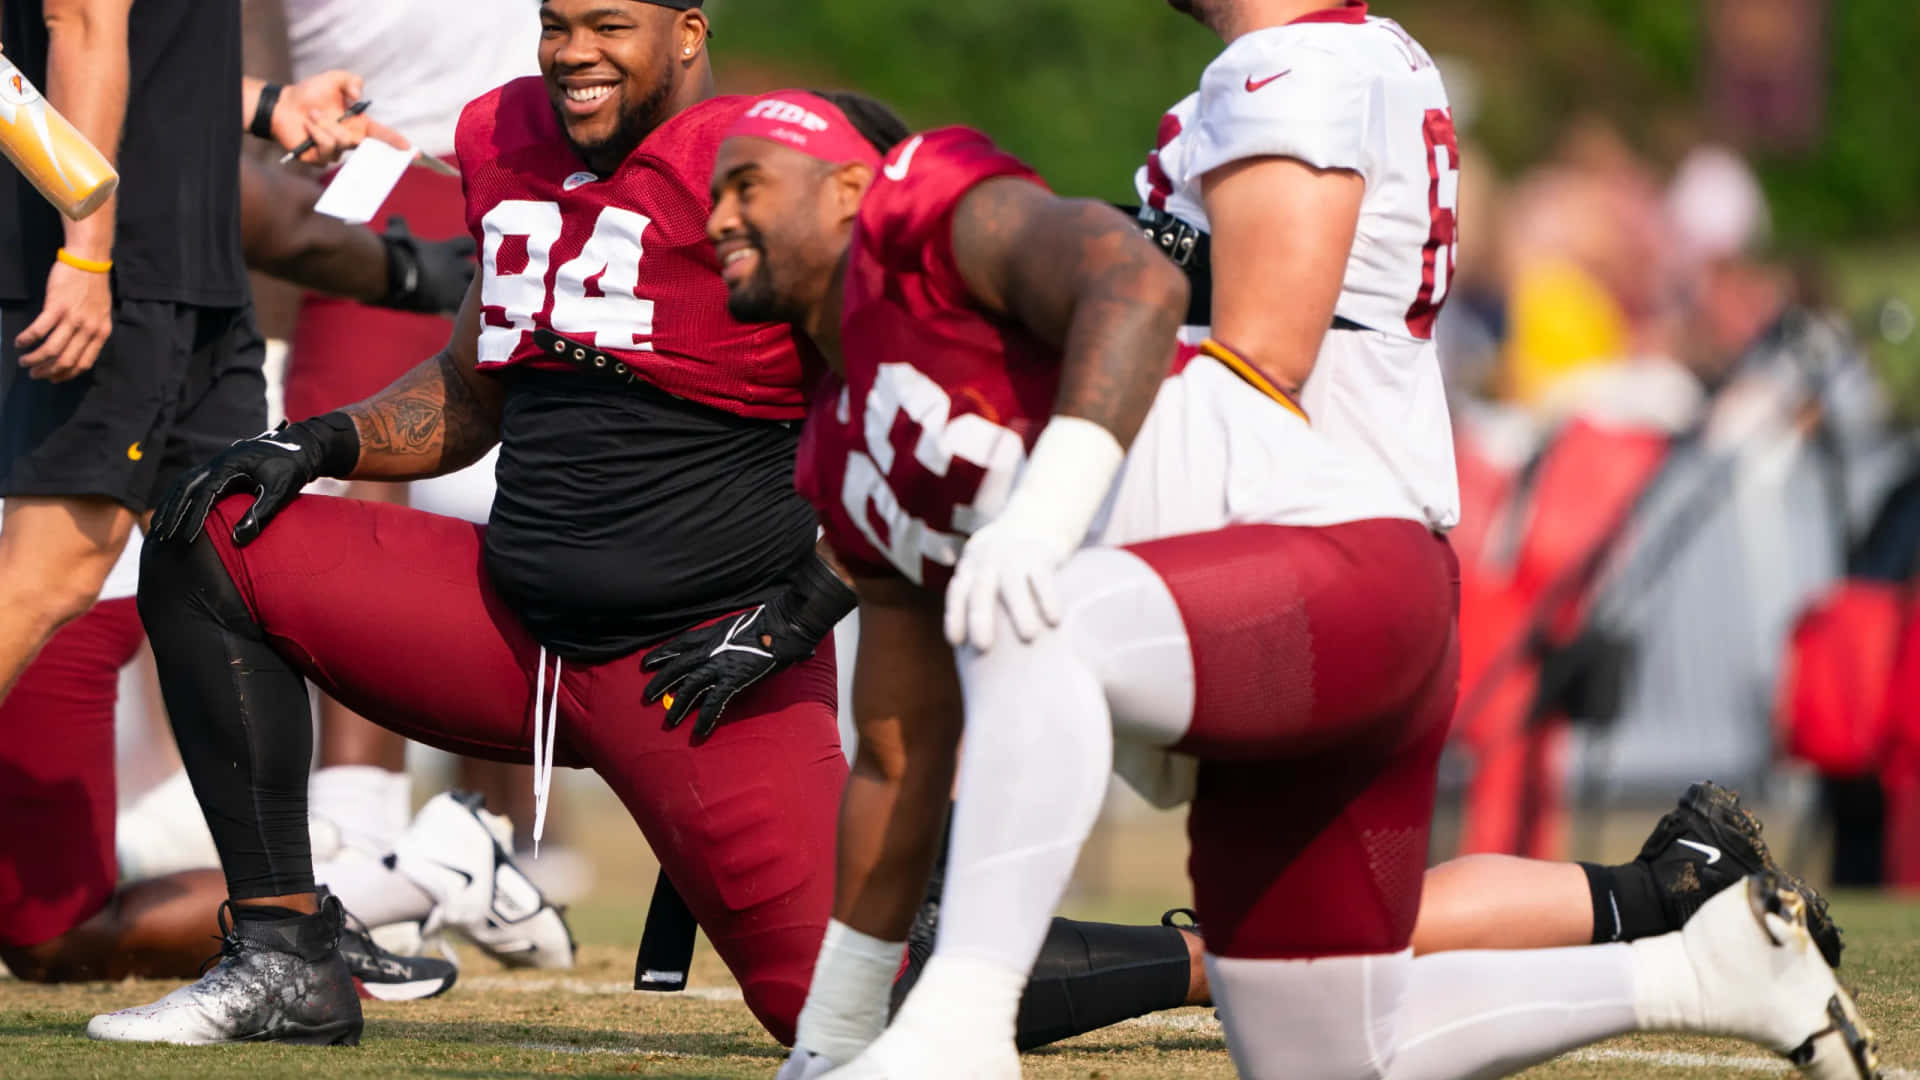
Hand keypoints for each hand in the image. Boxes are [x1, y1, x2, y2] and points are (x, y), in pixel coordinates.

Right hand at [17, 258, 112, 381]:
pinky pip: (39, 330)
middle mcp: (88, 329)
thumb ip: (92, 331)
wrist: (89, 261)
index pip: (83, 363)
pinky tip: (20, 342)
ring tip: (24, 361)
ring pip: (51, 350)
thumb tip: (79, 348)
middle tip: (34, 373)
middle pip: (65, 361)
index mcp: (101, 333)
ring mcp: (72, 319)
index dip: (66, 375)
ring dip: (35, 359)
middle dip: (47, 371)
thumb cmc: (93, 286)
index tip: (53, 378)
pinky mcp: (56, 307)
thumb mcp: (102, 313)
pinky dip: (27, 340)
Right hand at [150, 416, 357, 545]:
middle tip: (162, 538)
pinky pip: (191, 482)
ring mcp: (217, 462)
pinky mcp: (220, 467)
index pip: (204, 493)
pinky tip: (173, 514)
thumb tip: (238, 539)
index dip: (194, 517)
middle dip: (172, 513)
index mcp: (230, 464)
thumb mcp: (280, 491)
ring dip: (170, 505)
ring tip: (160, 530)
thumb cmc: (293, 469)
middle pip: (185, 486)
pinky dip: (178, 498)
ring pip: (183, 483)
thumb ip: (260, 514)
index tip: (187, 539)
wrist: (300, 448)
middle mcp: (218, 461)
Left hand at [272, 70, 407, 165]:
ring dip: (325, 124)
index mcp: (358, 125)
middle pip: (365, 145)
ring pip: (341, 142)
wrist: (283, 105)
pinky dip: (315, 131)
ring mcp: (336, 151)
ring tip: (312, 114)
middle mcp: (350, 140)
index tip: (410, 150)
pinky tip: (307, 124)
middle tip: (342, 121)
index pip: (382, 135)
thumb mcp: (333, 79)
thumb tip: (359, 98)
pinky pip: (326, 147)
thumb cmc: (309, 93)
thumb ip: (351, 80)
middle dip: (351, 134)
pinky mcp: (320, 159)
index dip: (396, 142)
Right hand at [380, 217, 476, 315]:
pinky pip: (463, 312)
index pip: (469, 245)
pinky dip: (461, 316)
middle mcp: (457, 268)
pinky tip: (456, 318)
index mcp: (446, 250)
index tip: (465, 254)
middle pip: (478, 271)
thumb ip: (399, 226)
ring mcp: (456, 287)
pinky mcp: (450, 305)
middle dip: (475, 276)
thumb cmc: (394, 251)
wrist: (395, 274)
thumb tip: (393, 218)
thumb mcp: (397, 234)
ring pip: (476, 293)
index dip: (469, 250)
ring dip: (471, 296)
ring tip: (463, 302)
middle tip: (465, 281)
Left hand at [643, 555, 855, 737]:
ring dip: (677, 704)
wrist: (784, 624)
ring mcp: (719, 664)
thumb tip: (746, 644)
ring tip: (668, 720)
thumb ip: (742, 635)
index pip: (680, 644)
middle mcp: (711, 649)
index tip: (647, 663)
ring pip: (689, 687)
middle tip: (646, 696)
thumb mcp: (747, 624)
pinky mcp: (732, 679)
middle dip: (660, 681)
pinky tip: (699, 731)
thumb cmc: (773, 621)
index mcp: (713, 634)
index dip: (662, 654)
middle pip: (677, 666)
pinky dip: (705, 718)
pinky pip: (714, 703)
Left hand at [942, 515, 1072, 651]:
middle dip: (980, 617)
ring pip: (1013, 584)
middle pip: (980, 589)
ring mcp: (1014, 555)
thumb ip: (973, 592)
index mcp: (972, 565)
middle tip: (983, 647)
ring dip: (1019, 610)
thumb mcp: (982, 563)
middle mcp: (989, 560)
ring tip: (1028, 637)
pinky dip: (1048, 597)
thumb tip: (964, 642)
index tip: (956, 642)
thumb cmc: (1007, 555)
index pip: (958, 591)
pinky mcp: (1040, 553)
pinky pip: (1043, 577)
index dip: (954, 615)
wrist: (1038, 516)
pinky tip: (1054, 619)